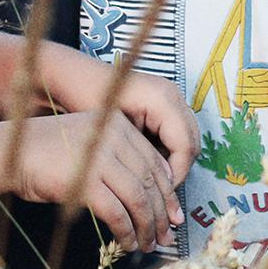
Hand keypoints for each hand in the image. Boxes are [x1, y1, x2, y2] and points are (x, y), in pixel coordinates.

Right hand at [7, 110, 184, 252]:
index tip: (173, 216)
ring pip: (138, 199)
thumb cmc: (46, 152)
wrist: (8, 153)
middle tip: (165, 237)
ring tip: (147, 244)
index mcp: (118, 125)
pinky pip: (117, 212)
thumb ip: (118, 160)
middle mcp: (114, 137)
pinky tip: (127, 243)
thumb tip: (151, 197)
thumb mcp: (88, 145)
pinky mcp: (85, 181)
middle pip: (150, 182)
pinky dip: (126, 231)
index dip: (169, 194)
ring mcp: (100, 158)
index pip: (155, 163)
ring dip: (146, 227)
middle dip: (161, 215)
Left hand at [40, 46, 200, 183]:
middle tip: (159, 189)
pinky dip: (167, 151)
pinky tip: (147, 161)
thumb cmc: (88, 99)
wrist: (75, 78)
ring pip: (187, 140)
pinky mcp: (164, 104)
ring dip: (174, 161)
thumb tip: (162, 181)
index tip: (161, 190)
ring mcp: (170, 98)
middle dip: (178, 169)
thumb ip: (141, 156)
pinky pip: (176, 134)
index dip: (177, 172)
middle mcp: (172, 95)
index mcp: (162, 99)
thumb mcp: (114, 132)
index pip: (186, 145)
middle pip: (192, 142)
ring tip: (152, 178)